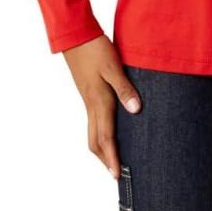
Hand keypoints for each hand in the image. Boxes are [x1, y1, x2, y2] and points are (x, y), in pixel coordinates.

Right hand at [62, 34, 142, 179]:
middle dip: (105, 158)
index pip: (106, 137)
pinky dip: (99, 132)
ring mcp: (87, 99)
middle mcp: (91, 104)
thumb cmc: (96, 49)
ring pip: (92, 131)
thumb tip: (136, 111)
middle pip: (95, 140)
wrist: (75, 35)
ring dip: (101, 147)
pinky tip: (108, 129)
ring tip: (112, 157)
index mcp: (99, 101)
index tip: (117, 174)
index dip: (112, 157)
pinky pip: (92, 120)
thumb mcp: (113, 67)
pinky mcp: (87, 92)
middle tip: (115, 174)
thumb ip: (125, 88)